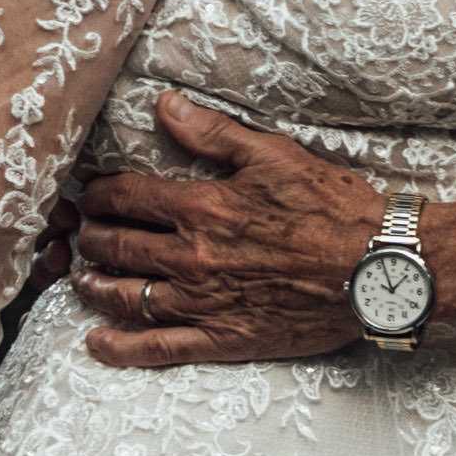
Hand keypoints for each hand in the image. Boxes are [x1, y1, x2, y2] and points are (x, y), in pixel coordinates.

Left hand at [71, 90, 384, 364]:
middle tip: (79, 234)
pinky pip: (159, 349)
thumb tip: (165, 106)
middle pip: (118, 246)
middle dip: (91, 238)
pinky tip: (96, 344)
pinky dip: (121, 349)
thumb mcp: (274, 155)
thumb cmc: (333, 209)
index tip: (88, 194)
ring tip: (81, 279)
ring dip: (95, 286)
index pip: (127, 197)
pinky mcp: (223, 340)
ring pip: (128, 296)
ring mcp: (204, 302)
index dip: (99, 194)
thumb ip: (214, 134)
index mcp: (202, 207)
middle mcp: (192, 257)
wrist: (376, 269)